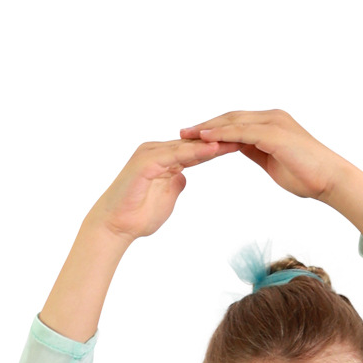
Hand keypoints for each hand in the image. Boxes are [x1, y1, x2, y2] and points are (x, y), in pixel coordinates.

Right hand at [86, 137, 231, 240]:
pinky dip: (194, 152)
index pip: (198, 150)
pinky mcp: (146, 162)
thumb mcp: (166, 199)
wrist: (114, 226)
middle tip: (248, 136)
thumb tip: (184, 177)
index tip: (244, 146)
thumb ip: (175, 185)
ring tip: (236, 139)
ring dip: (212, 143)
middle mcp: (158, 150)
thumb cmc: (137, 216)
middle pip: (195, 143)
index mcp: (165, 158)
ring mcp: (151, 153)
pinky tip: (212, 150)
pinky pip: (175, 154)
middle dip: (221, 140)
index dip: (220, 147)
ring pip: (187, 145)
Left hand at [178, 109, 347, 202]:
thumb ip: (256, 150)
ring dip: (208, 127)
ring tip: (187, 134)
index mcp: (271, 123)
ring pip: (233, 121)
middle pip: (231, 117)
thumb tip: (238, 148)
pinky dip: (222, 133)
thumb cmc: (307, 176)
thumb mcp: (273, 161)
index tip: (193, 135)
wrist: (330, 180)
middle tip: (183, 131)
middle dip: (206, 125)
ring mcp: (273, 123)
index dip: (214, 127)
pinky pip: (242, 131)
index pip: (236, 121)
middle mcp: (271, 117)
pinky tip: (205, 138)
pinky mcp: (274, 134)